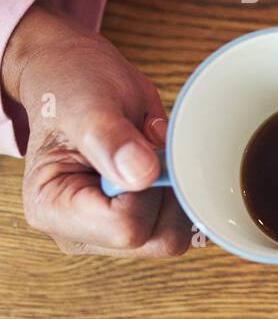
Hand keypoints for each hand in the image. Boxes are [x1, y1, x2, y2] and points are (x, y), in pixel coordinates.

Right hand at [1, 3, 189, 256]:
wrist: (75, 78)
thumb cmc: (72, 86)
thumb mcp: (87, 101)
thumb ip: (110, 137)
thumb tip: (142, 174)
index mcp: (52, 208)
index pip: (124, 228)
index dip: (150, 190)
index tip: (144, 149)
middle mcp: (78, 231)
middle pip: (155, 240)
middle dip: (168, 192)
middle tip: (152, 147)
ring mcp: (108, 232)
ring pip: (173, 236)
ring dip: (178, 192)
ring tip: (154, 153)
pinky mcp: (136, 223)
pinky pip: (180, 224)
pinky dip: (183, 194)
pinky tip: (163, 166)